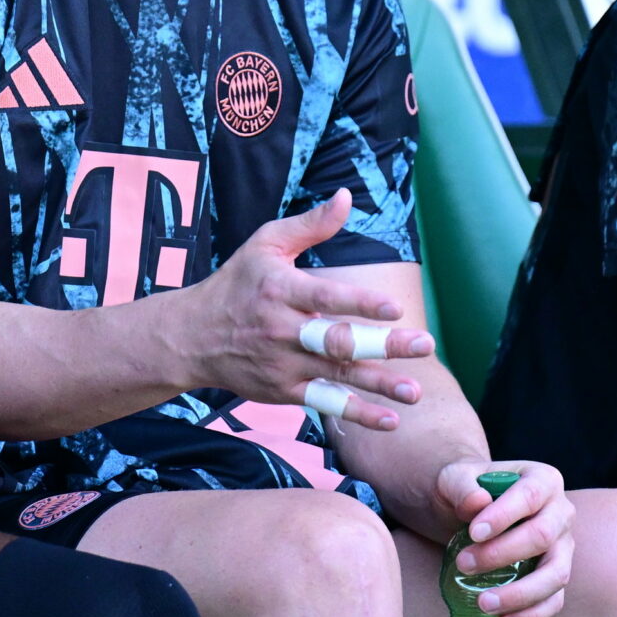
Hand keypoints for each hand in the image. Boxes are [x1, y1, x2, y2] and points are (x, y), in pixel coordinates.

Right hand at [184, 190, 433, 430]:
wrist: (191, 337)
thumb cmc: (236, 283)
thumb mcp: (265, 245)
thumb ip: (310, 224)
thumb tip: (347, 197)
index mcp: (280, 290)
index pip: (325, 297)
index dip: (360, 303)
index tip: (396, 308)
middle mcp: (282, 330)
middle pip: (337, 341)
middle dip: (383, 345)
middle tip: (425, 345)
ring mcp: (282, 365)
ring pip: (337, 376)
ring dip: (379, 385)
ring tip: (415, 391)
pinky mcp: (283, 391)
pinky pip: (324, 403)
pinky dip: (357, 414)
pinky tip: (390, 419)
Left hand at [435, 460, 574, 616]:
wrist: (468, 514)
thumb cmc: (464, 492)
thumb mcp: (454, 479)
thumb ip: (462, 486)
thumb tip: (477, 503)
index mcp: (542, 480)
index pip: (530, 496)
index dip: (505, 515)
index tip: (473, 533)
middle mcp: (561, 512)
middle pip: (543, 536)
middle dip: (503, 554)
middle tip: (465, 564)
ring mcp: (563, 547)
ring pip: (556, 574)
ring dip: (521, 593)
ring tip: (484, 603)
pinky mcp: (556, 577)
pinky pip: (554, 601)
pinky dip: (532, 615)